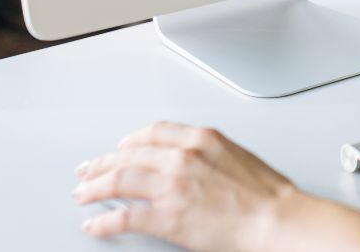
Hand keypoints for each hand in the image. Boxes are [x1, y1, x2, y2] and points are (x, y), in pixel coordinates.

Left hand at [72, 121, 359, 251]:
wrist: (276, 219)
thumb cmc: (267, 195)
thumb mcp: (238, 156)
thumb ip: (209, 153)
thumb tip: (190, 159)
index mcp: (201, 139)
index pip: (153, 132)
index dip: (131, 140)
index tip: (121, 147)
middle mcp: (182, 157)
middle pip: (129, 155)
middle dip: (103, 163)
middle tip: (88, 170)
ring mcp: (172, 186)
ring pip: (119, 181)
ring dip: (95, 188)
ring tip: (83, 194)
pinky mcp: (166, 217)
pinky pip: (124, 217)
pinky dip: (104, 222)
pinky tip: (95, 225)